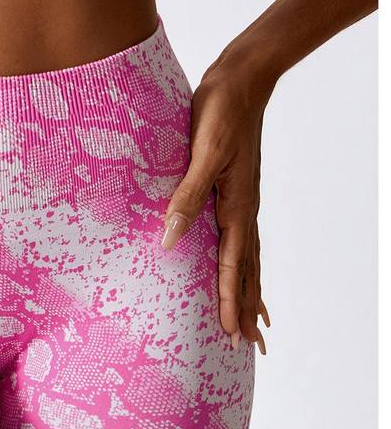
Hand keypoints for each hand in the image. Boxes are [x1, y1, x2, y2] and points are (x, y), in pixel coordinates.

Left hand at [160, 48, 273, 352]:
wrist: (239, 83)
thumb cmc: (219, 115)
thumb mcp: (201, 155)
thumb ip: (187, 197)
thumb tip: (171, 240)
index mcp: (236, 208)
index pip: (234, 267)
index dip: (232, 301)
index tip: (232, 334)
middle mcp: (243, 211)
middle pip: (249, 271)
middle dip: (248, 308)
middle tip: (251, 345)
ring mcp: (242, 202)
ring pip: (249, 259)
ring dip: (250, 291)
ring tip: (257, 320)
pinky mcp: (234, 191)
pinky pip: (242, 239)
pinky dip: (245, 262)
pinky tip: (241, 265)